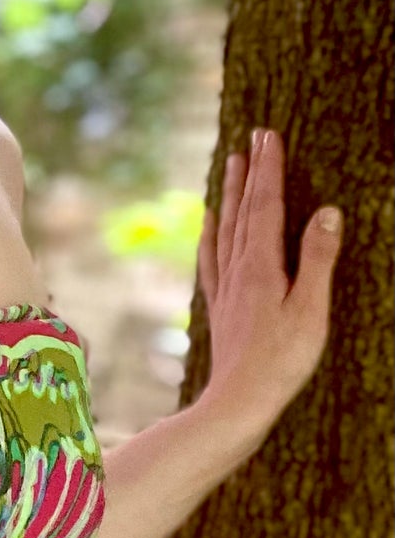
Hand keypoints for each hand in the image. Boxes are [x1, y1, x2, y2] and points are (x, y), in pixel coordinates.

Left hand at [195, 126, 342, 457]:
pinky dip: (211, 233)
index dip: (268, 169)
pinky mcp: (220, 306)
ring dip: (229, 194)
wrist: (238, 402)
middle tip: (252, 136)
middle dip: (249, 171)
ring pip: (224, 228)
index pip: (265, 205)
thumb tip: (327, 211)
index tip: (269, 136)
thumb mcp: (311, 309)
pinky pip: (212, 257)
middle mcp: (237, 270)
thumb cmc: (282, 361)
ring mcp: (225, 287)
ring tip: (229, 164)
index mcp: (261, 266)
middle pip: (242, 210)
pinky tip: (209, 224)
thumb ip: (318, 259)